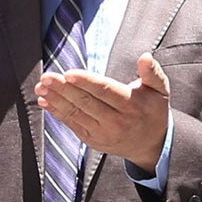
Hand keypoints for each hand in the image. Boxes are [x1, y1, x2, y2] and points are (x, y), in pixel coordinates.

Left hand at [35, 53, 170, 171]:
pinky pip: (72, 124)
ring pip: (76, 114)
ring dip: (56, 100)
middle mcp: (116, 121)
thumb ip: (152, 72)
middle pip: (86, 102)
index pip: (105, 91)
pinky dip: (57, 112)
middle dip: (64, 89)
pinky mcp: (92, 139)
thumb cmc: (152, 110)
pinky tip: (45, 101)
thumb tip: (145, 56)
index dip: (86, 82)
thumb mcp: (160, 90)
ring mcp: (102, 133)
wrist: (150, 144)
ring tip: (41, 87)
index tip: (68, 73)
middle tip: (47, 77)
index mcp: (131, 105)